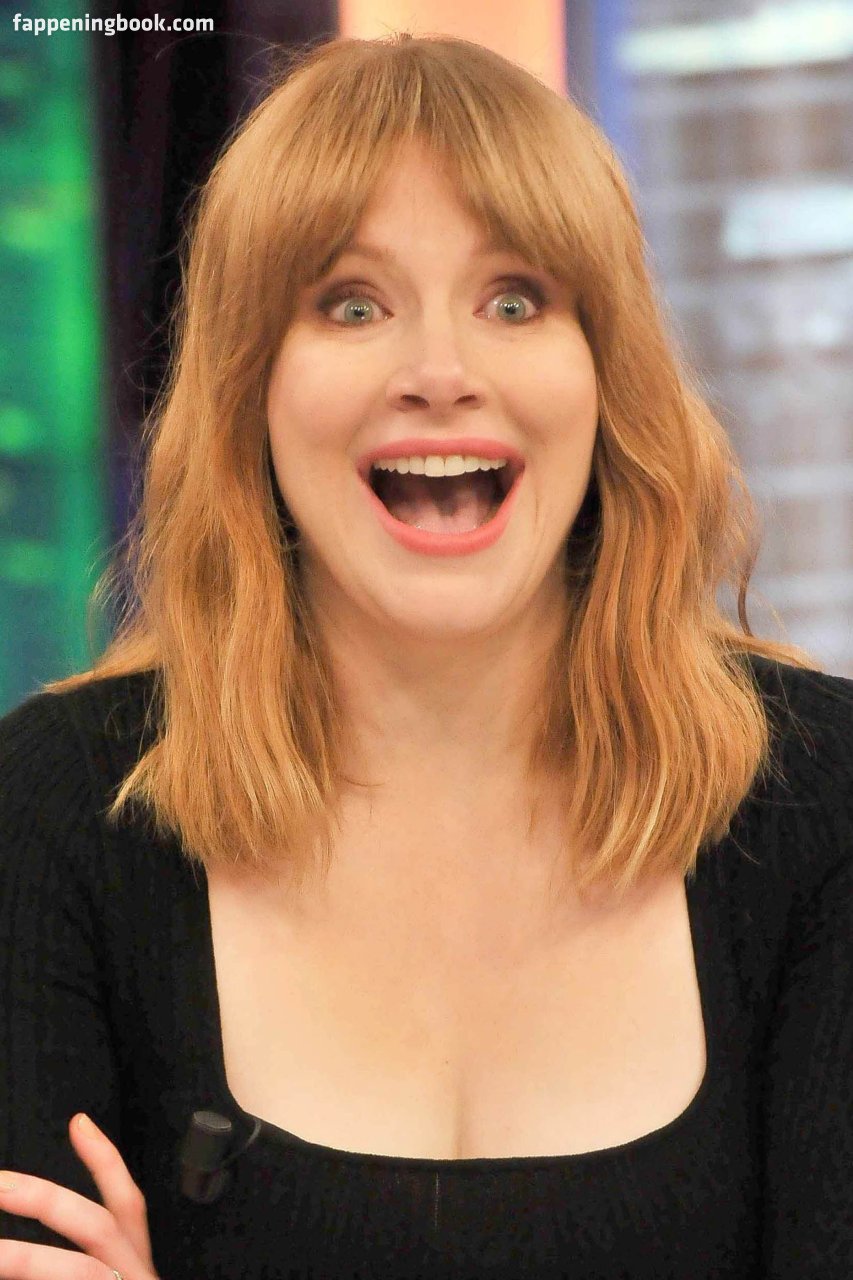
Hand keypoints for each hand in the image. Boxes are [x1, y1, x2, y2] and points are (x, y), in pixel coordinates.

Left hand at [0, 1113, 159, 1278]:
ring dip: (26, 1260)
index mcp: (136, 1262)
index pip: (128, 1203)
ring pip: (79, 1272)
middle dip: (46, 1201)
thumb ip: (77, 1262)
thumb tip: (30, 1248)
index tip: (78, 1122)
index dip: (106, 1161)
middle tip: (0, 1184)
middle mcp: (136, 1273)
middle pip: (99, 1226)